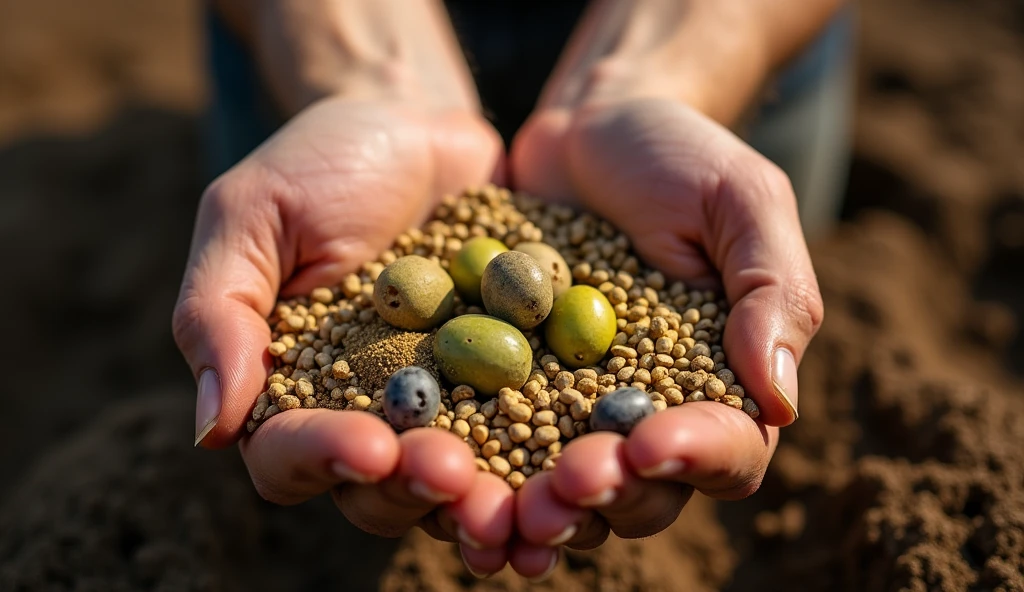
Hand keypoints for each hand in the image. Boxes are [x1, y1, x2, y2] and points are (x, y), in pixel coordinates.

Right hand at [172, 97, 515, 574]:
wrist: (417, 123)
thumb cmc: (319, 162)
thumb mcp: (252, 214)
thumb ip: (219, 312)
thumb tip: (211, 429)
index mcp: (290, 393)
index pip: (289, 456)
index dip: (326, 461)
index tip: (370, 446)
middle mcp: (368, 415)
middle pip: (380, 491)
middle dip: (415, 491)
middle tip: (456, 474)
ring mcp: (447, 405)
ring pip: (460, 482)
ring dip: (488, 498)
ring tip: (523, 495)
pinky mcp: (515, 382)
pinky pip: (536, 429)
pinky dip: (555, 453)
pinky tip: (586, 455)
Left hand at [507, 98, 822, 571]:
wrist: (587, 130)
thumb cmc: (679, 158)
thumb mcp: (741, 201)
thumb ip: (773, 292)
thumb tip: (779, 402)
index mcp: (722, 384)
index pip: (728, 448)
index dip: (694, 457)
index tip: (649, 445)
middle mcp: (648, 413)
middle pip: (643, 491)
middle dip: (608, 497)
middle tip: (565, 488)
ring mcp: (574, 408)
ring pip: (567, 490)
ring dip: (541, 508)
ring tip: (507, 510)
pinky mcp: (510, 390)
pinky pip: (493, 443)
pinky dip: (478, 471)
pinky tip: (448, 476)